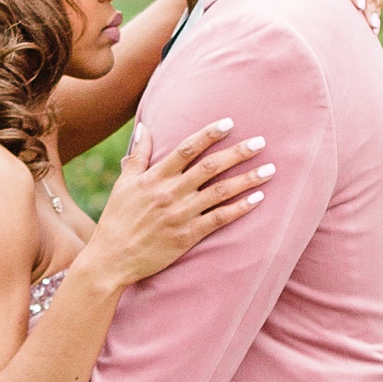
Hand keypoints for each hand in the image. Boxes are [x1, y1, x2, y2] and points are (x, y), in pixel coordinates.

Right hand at [84, 116, 269, 287]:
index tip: (229, 123)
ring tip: (270, 170)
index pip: (186, 149)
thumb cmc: (117, 219)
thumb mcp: (124, 183)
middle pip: (210, 167)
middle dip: (238, 153)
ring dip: (247, 179)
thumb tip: (144, 127)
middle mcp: (170, 193)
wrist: (112, 258)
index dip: (208, 134)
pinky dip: (240, 208)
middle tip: (261, 141)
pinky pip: (219, 219)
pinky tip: (258, 199)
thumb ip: (138, 155)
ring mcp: (181, 215)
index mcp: (155, 177)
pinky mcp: (188, 236)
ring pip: (220, 192)